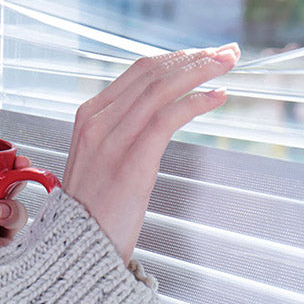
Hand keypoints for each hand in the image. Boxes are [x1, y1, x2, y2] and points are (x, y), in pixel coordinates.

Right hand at [62, 43, 239, 263]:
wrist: (75, 251)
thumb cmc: (94, 208)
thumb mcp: (101, 157)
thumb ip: (122, 129)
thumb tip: (161, 110)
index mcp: (90, 115)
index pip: (139, 72)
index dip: (176, 57)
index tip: (203, 54)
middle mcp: (98, 120)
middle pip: (153, 73)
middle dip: (194, 58)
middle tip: (226, 53)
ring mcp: (111, 139)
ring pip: (162, 89)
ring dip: (200, 71)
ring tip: (227, 64)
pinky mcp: (130, 161)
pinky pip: (167, 119)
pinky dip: (196, 102)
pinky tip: (217, 96)